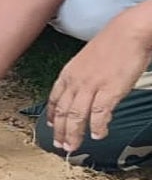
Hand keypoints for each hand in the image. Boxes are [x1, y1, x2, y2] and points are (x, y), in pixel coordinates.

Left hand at [46, 24, 151, 153]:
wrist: (128, 32)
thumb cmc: (111, 44)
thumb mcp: (86, 60)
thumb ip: (81, 77)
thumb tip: (81, 91)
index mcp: (68, 73)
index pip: (54, 100)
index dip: (51, 117)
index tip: (51, 128)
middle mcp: (75, 81)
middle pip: (62, 112)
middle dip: (60, 131)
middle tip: (60, 146)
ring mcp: (91, 86)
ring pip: (76, 116)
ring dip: (73, 134)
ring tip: (73, 147)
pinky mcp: (109, 90)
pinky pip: (99, 114)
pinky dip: (97, 127)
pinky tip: (98, 135)